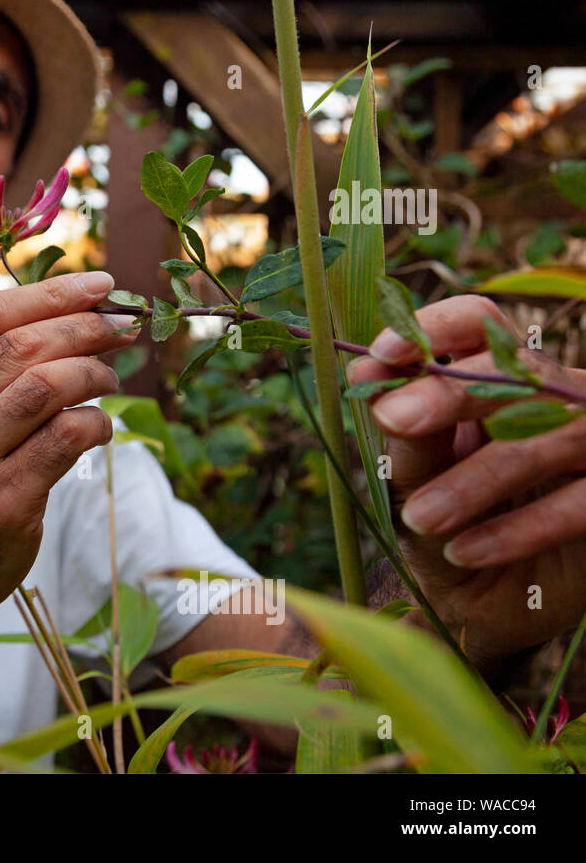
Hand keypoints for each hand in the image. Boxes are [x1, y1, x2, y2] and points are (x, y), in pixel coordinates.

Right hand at [0, 271, 137, 625]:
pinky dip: (94, 425)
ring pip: (44, 387)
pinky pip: (64, 440)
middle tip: (122, 328)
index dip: (49, 293)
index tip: (101, 285)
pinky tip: (99, 427)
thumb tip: (71, 309)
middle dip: (83, 328)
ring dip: (93, 374)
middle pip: (18, 347)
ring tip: (111, 379)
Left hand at [348, 295, 585, 672]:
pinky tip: (464, 552)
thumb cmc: (449, 525)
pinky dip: (517, 529)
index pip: (481, 326)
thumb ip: (403, 432)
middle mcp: (555, 401)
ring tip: (419, 519)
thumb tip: (365, 373)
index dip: (438, 328)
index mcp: (498, 381)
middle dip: (449, 392)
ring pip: (545, 441)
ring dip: (475, 479)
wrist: (488, 604)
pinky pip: (579, 506)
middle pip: (516, 372)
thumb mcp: (417, 481)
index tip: (384, 352)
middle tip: (392, 418)